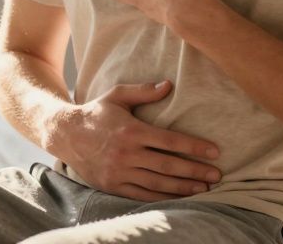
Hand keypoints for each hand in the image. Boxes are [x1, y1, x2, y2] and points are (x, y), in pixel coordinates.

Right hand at [49, 80, 222, 201]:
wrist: (65, 135)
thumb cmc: (96, 113)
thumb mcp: (117, 95)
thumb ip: (144, 91)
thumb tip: (169, 85)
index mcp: (131, 130)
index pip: (170, 140)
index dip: (194, 147)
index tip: (214, 152)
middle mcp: (126, 153)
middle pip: (168, 165)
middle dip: (195, 171)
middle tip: (217, 175)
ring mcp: (119, 172)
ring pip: (158, 183)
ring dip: (183, 187)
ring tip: (204, 189)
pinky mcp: (113, 186)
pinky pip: (142, 195)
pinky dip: (163, 198)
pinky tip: (179, 197)